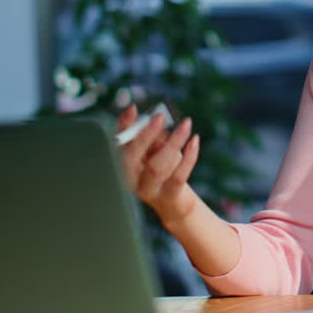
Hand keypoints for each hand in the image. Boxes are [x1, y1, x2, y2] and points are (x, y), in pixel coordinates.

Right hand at [116, 104, 200, 225]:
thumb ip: (153, 136)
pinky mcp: (168, 196)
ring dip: (173, 142)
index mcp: (123, 164)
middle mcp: (131, 178)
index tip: (132, 109)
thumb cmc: (163, 170)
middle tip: (158, 117)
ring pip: (157, 166)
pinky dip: (188, 157)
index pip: (118, 143)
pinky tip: (195, 140)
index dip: (123, 126)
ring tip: (186, 124)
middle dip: (144, 136)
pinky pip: (178, 177)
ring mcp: (148, 190)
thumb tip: (155, 118)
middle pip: (132, 157)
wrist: (174, 203)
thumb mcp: (156, 151)